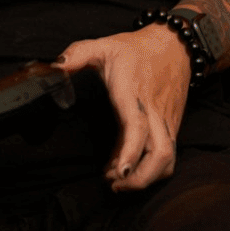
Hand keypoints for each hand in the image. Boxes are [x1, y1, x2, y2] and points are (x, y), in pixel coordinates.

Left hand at [55, 24, 188, 191]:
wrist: (175, 46)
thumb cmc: (136, 50)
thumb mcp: (103, 45)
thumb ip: (76, 55)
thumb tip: (54, 68)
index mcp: (133, 94)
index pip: (137, 127)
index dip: (130, 152)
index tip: (120, 172)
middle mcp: (153, 113)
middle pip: (160, 154)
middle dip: (140, 178)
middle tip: (113, 185)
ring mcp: (165, 122)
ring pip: (167, 160)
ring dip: (147, 178)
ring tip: (117, 181)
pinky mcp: (170, 127)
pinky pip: (165, 154)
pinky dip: (148, 168)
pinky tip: (123, 168)